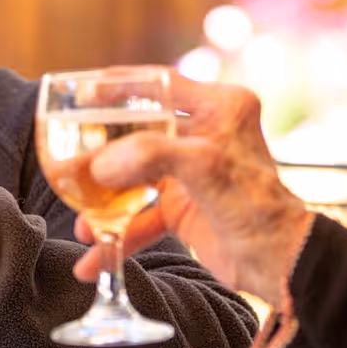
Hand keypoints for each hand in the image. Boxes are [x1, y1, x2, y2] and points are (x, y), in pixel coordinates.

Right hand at [70, 77, 313, 303]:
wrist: (280, 264)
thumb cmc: (256, 208)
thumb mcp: (205, 168)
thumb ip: (150, 155)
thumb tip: (99, 167)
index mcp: (220, 108)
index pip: (160, 83)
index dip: (119, 84)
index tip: (82, 91)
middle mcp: (205, 135)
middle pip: (137, 131)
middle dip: (99, 152)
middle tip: (67, 160)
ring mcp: (191, 173)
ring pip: (133, 177)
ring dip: (103, 202)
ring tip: (77, 220)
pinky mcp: (184, 208)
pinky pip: (141, 216)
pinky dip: (118, 236)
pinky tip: (94, 258)